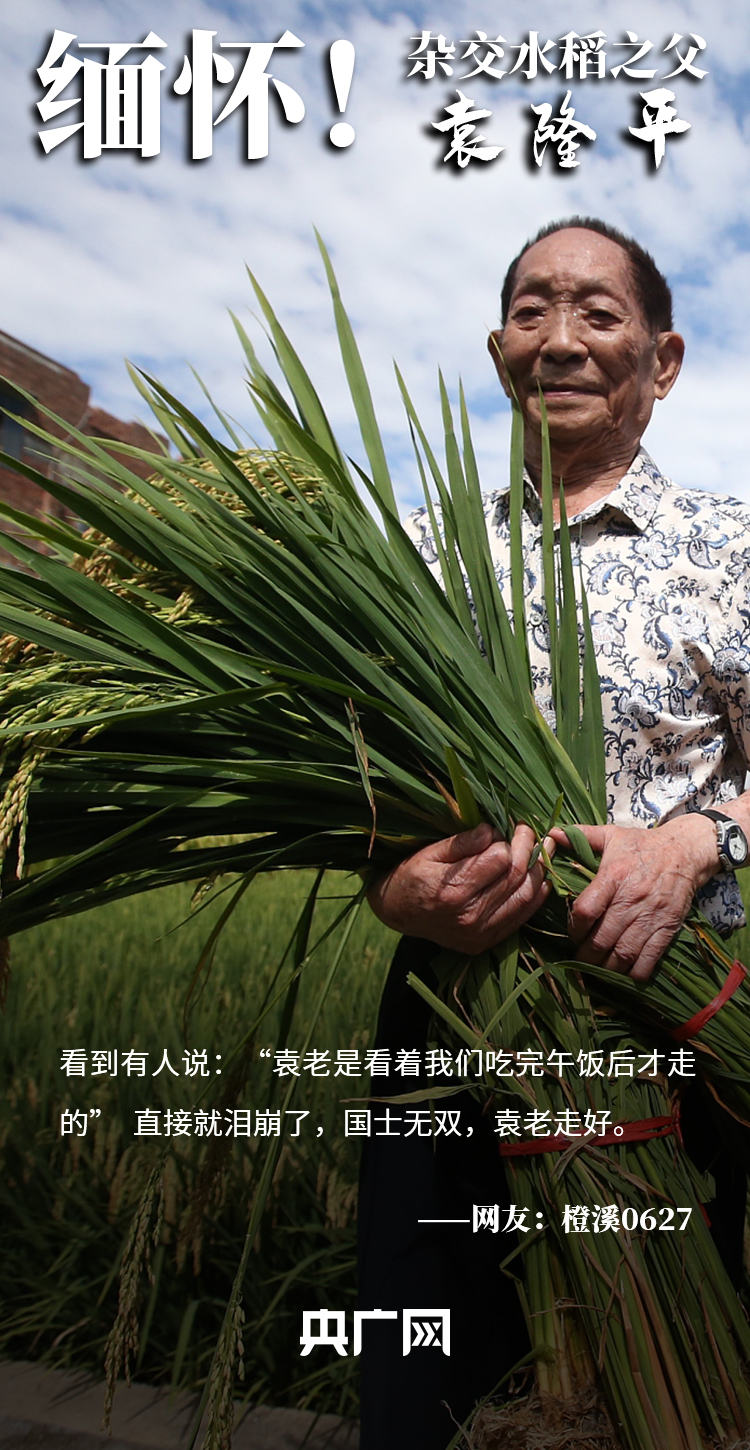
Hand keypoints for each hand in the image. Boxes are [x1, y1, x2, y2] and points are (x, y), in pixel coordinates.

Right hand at [367, 821, 552, 953]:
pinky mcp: (485, 942)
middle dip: (529, 849)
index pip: (500, 859)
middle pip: (516, 877)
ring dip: (539, 871)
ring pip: (525, 897)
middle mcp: (469, 916)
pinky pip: (520, 918)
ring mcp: (479, 933)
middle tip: (530, 831)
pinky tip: (541, 879)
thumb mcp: (428, 852)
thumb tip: (492, 830)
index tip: (510, 825)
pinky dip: (535, 897)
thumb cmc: (410, 876)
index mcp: (453, 891)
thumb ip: (461, 843)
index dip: (510, 839)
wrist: (395, 912)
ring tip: (544, 849)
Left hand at [549, 815, 718, 980]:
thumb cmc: (643, 844)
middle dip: (586, 955)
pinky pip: (649, 958)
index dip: (574, 928)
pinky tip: (624, 972)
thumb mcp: (611, 835)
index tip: (572, 933)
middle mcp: (630, 899)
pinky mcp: (667, 928)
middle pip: (601, 939)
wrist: (686, 850)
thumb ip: (580, 836)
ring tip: (597, 968)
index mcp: (613, 876)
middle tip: (579, 959)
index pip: (586, 910)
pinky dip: (635, 972)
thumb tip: (551, 833)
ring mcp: (650, 916)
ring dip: (607, 967)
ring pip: (623, 953)